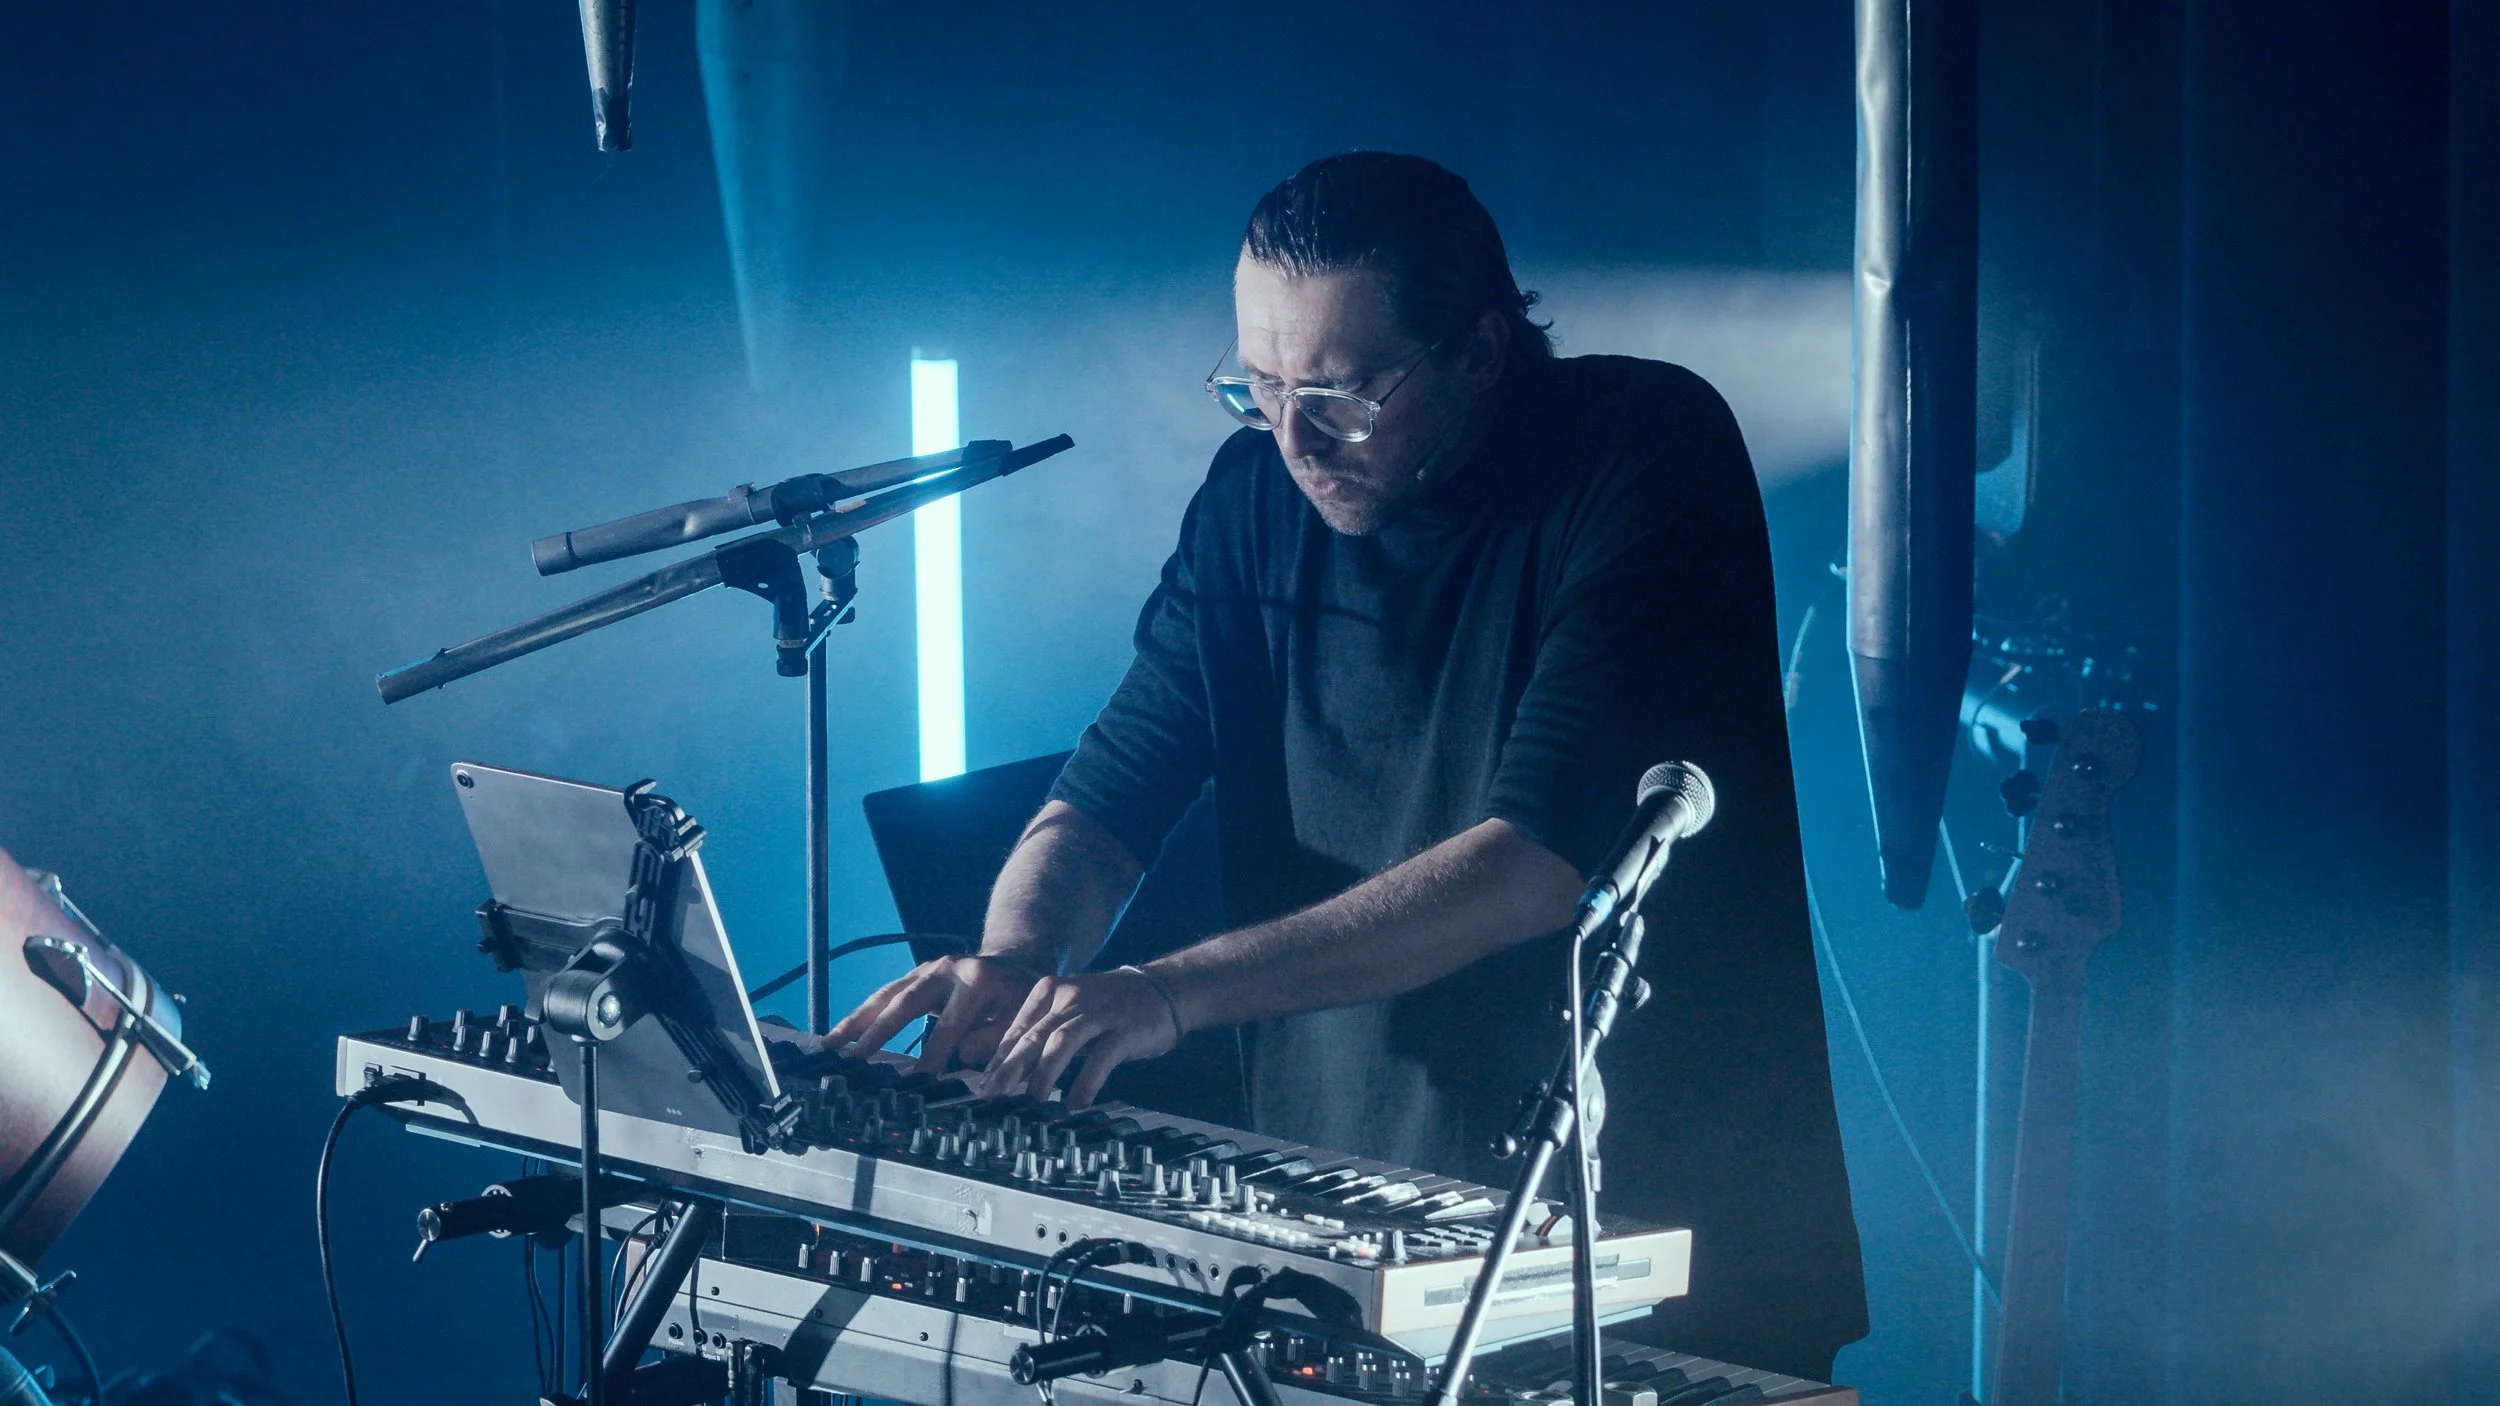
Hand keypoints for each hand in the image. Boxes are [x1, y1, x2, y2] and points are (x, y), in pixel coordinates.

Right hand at [826, 953, 1047, 1073]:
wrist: (1019, 963)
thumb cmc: (1025, 999)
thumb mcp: (1025, 1017)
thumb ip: (999, 1038)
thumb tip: (965, 1058)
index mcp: (979, 980)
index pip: (951, 1023)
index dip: (934, 1053)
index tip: (917, 1080)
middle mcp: (949, 969)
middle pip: (907, 1001)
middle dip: (879, 1031)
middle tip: (854, 1058)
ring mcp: (930, 969)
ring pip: (888, 994)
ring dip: (858, 1020)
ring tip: (830, 1044)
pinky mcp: (918, 975)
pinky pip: (887, 994)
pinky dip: (863, 1014)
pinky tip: (842, 1034)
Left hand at [980, 967, 1183, 1107]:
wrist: (1164, 990)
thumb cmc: (1109, 1008)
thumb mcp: (1069, 1011)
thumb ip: (1039, 1035)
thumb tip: (1004, 1070)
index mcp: (1051, 991)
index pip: (1017, 1028)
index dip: (998, 1059)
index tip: (982, 1086)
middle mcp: (1071, 997)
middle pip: (1033, 1035)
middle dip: (1010, 1068)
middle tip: (992, 1095)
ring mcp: (1099, 1012)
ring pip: (1061, 1042)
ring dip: (1043, 1074)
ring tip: (1032, 1101)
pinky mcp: (1125, 1029)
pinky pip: (1100, 1058)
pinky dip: (1085, 1082)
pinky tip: (1076, 1102)